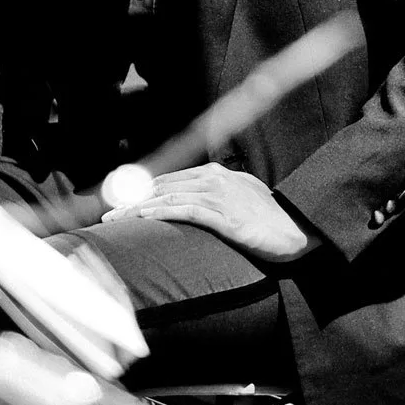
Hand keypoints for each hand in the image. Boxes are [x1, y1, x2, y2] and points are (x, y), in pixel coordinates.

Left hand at [100, 163, 317, 262]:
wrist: (298, 230)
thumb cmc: (270, 219)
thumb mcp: (242, 198)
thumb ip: (218, 195)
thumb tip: (194, 202)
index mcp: (217, 174)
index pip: (170, 180)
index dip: (141, 191)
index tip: (119, 202)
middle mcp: (214, 179)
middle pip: (162, 186)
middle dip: (131, 199)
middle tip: (107, 212)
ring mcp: (219, 196)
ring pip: (168, 196)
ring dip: (138, 207)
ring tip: (116, 218)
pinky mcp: (224, 215)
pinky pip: (185, 210)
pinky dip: (161, 212)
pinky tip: (143, 218)